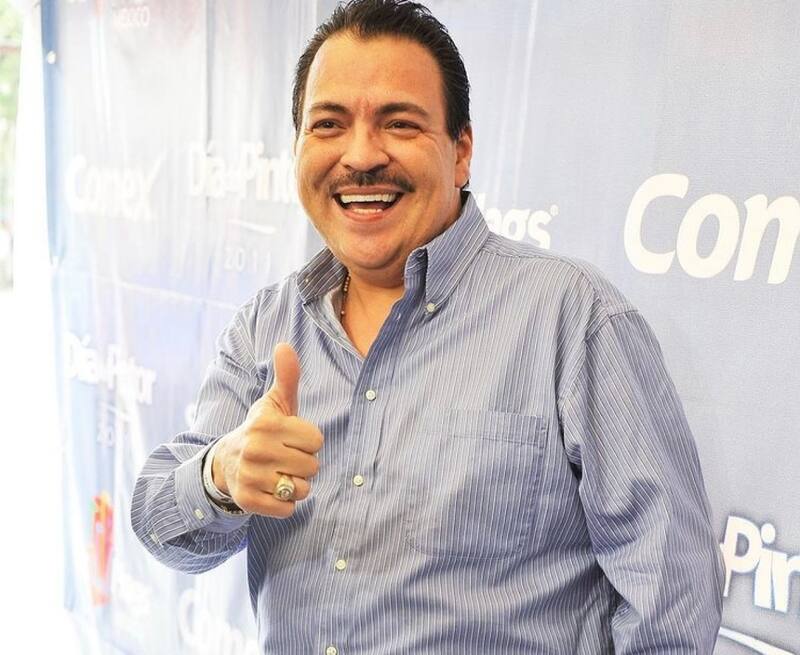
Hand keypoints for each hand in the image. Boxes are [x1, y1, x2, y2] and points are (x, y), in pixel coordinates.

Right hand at [212, 342, 322, 516]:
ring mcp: (250, 477)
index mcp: (266, 424)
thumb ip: (287, 376)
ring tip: (278, 473)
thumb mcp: (274, 403)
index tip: (291, 438)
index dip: (308, 441)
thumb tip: (285, 345)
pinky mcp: (248, 502)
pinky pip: (288, 509)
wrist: (225, 462)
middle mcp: (255, 450)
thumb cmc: (262, 429)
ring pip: (302, 489)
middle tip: (284, 457)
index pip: (316, 440)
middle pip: (312, 466)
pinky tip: (271, 489)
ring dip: (296, 484)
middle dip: (304, 463)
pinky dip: (285, 503)